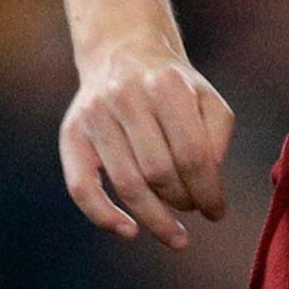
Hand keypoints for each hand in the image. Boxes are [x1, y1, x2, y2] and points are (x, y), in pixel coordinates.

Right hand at [62, 48, 233, 248]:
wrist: (123, 52)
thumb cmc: (174, 87)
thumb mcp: (208, 98)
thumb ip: (217, 137)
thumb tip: (208, 184)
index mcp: (166, 86)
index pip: (192, 154)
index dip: (208, 191)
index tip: (217, 212)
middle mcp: (126, 98)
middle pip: (159, 172)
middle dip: (183, 202)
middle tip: (195, 211)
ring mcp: (95, 117)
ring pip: (126, 183)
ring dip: (154, 218)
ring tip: (175, 235)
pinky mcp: (71, 135)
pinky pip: (81, 186)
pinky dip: (103, 216)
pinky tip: (129, 231)